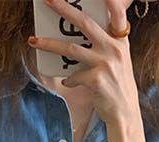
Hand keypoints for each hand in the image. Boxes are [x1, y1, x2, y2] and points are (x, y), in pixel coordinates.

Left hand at [28, 0, 139, 126]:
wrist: (125, 114)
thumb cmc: (117, 85)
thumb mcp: (118, 59)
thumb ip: (105, 43)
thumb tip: (76, 34)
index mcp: (120, 40)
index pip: (116, 11)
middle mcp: (114, 48)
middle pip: (84, 22)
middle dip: (63, 8)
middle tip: (47, 0)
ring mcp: (106, 64)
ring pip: (70, 49)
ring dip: (49, 44)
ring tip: (33, 40)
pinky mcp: (97, 80)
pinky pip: (73, 76)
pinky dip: (68, 79)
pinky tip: (67, 81)